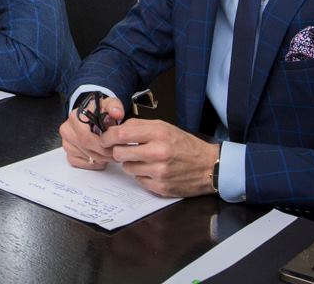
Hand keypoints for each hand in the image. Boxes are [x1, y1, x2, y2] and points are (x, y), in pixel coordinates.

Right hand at [60, 94, 124, 169]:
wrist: (90, 116)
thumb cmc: (99, 113)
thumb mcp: (109, 104)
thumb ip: (115, 107)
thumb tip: (117, 113)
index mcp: (75, 117)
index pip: (87, 137)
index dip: (103, 145)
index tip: (115, 145)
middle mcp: (67, 130)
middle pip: (87, 149)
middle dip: (104, 153)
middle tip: (116, 153)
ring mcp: (66, 142)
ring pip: (86, 157)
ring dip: (101, 159)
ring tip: (110, 153)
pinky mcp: (68, 153)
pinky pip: (82, 164)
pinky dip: (94, 163)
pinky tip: (101, 156)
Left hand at [100, 118, 219, 197]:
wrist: (208, 166)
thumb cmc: (185, 145)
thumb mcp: (164, 127)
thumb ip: (139, 126)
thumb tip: (115, 129)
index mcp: (158, 133)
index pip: (120, 134)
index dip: (108, 137)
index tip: (105, 138)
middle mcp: (158, 152)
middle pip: (119, 153)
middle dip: (119, 151)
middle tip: (127, 149)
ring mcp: (159, 171)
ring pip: (127, 168)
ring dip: (131, 164)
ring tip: (145, 160)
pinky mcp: (160, 187)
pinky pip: (138, 180)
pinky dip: (142, 175)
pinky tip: (153, 170)